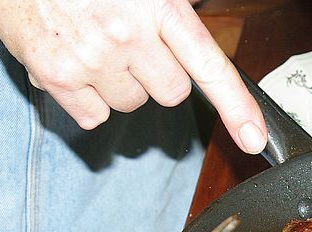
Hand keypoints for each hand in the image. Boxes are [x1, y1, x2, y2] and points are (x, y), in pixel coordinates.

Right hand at [0, 0, 267, 153]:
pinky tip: (74, 63)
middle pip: (172, 93)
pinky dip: (86, 99)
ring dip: (121, 84)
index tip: (255, 139)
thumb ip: (172, 14)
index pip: (210, 66)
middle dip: (158, 76)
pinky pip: (93, 116)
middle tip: (130, 45)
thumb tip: (196, 47)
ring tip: (94, 45)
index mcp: (157, 4)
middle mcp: (126, 33)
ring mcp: (90, 57)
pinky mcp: (55, 75)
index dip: (237, 107)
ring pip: (133, 104)